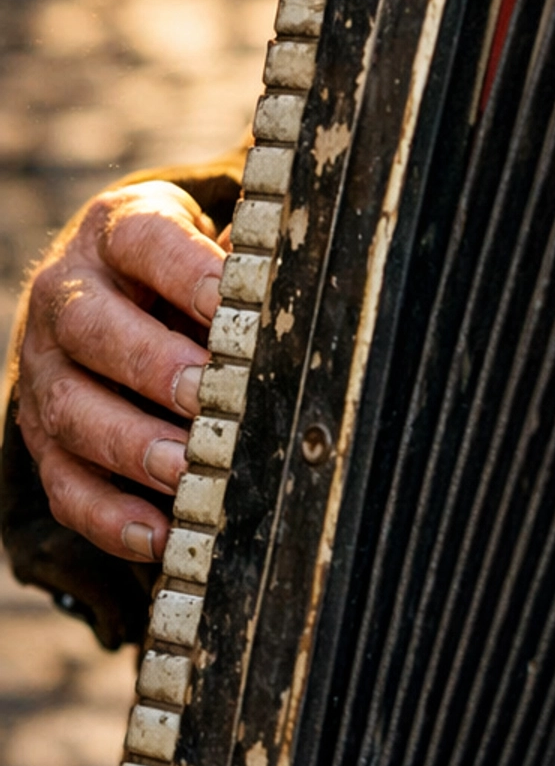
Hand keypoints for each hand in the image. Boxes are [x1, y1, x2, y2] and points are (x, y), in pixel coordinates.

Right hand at [12, 184, 227, 563]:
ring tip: (183, 470)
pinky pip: (63, 480)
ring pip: (69, 409)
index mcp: (113, 233)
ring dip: (129, 445)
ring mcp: (43, 366)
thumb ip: (238, 266)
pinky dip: (107, 515)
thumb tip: (302, 292)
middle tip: (204, 395)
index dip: (184, 269)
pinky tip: (156, 533)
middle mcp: (66, 294)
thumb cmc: (175, 268)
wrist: (103, 285)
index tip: (230, 300)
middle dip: (151, 364)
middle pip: (93, 327)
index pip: (143, 241)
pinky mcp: (39, 432)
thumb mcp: (200, 244)